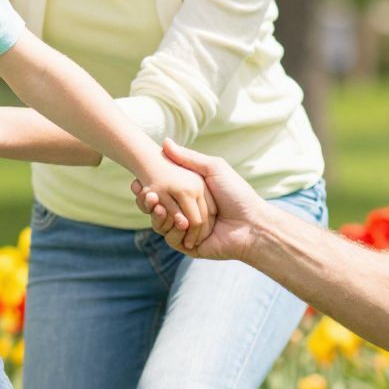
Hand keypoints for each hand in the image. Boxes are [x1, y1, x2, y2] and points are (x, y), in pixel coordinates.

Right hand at [135, 140, 264, 260]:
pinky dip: (171, 229)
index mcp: (190, 196)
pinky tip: (174, 219)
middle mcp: (186, 213)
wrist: (251, 223)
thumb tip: (165, 142)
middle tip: (140, 190)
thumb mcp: (213, 169)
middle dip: (146, 200)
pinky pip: (172, 238)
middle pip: (158, 208)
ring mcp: (187, 231)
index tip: (137, 179)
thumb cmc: (236, 194)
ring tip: (156, 203)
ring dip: (156, 214)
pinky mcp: (189, 246)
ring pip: (161, 224)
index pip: (163, 192)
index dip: (148, 186)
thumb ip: (188, 158)